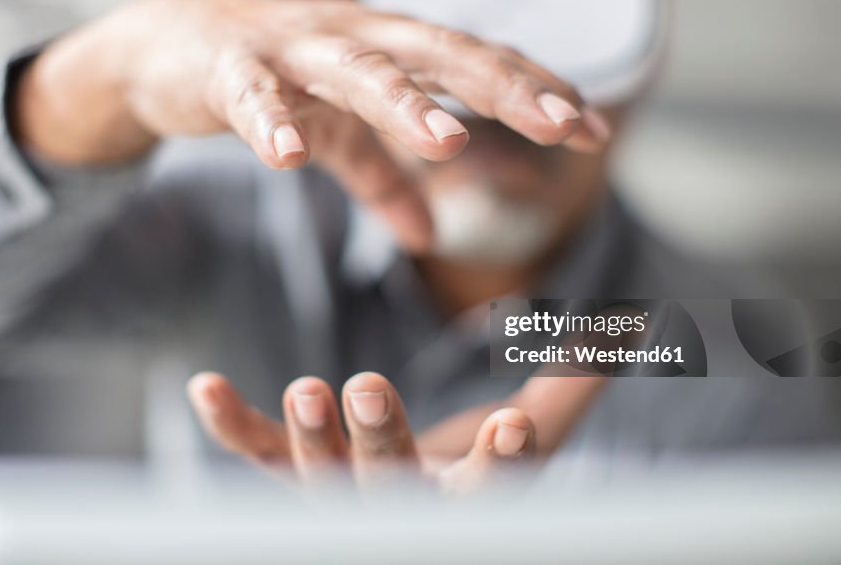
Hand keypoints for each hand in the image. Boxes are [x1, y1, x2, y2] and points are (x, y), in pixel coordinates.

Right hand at [16, 0, 608, 251]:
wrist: (170, 42)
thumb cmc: (274, 79)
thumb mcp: (337, 134)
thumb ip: (383, 180)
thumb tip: (427, 238)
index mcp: (389, 49)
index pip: (476, 63)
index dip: (534, 91)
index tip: (593, 130)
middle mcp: (354, 38)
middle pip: (439, 56)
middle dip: (503, 87)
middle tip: (561, 123)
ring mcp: (292, 50)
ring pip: (356, 71)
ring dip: (403, 104)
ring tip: (449, 142)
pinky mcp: (229, 71)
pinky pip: (253, 98)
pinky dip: (270, 123)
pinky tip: (287, 159)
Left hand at [187, 369, 604, 496]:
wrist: (414, 499)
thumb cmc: (478, 465)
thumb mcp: (533, 429)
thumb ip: (574, 384)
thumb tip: (635, 329)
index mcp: (465, 502)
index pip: (486, 493)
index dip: (497, 465)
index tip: (513, 430)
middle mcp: (399, 510)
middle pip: (388, 487)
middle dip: (379, 439)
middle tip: (367, 384)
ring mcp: (340, 494)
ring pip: (319, 480)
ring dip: (311, 439)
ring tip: (306, 387)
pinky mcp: (294, 470)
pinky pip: (260, 457)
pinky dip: (233, 428)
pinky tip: (205, 387)